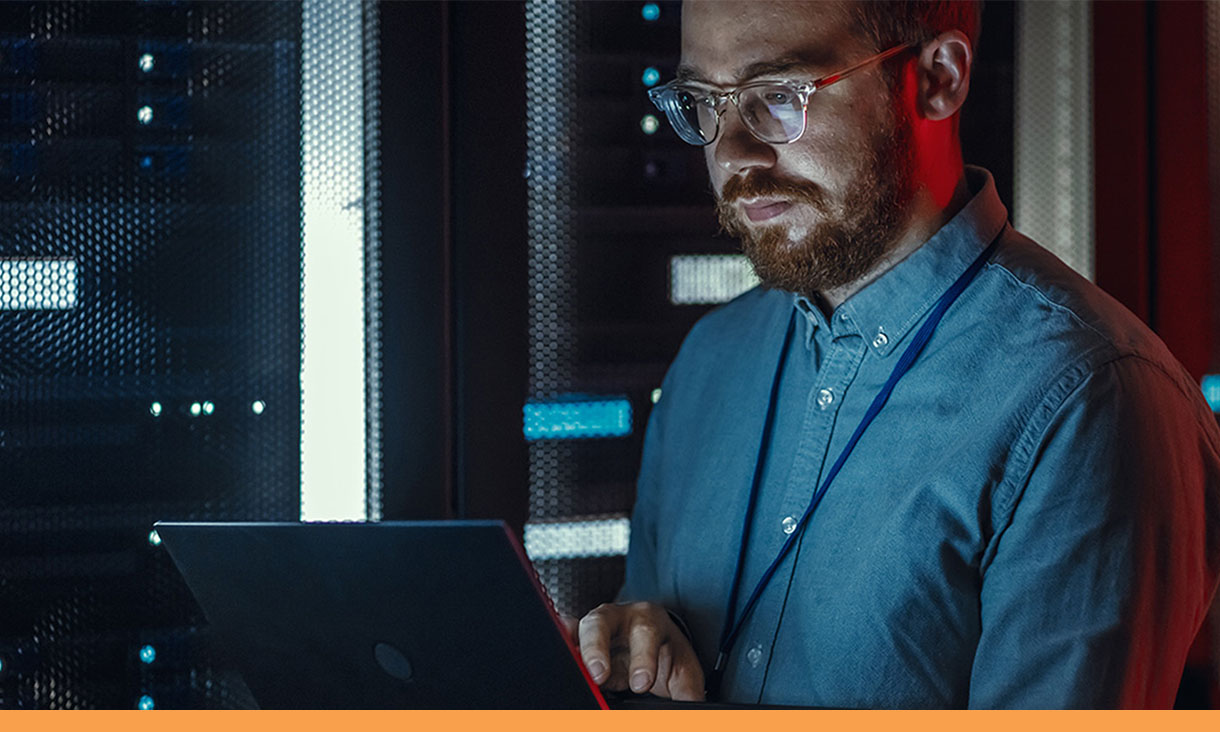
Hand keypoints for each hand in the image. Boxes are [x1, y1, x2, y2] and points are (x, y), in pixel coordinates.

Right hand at [569, 601, 704, 700]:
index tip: (641, 684)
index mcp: (649, 620)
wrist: (656, 645)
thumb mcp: (684, 672)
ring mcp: (596, 628)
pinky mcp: (580, 641)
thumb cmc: (668, 655)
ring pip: (579, 630)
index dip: (642, 658)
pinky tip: (557, 654)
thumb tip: (691, 711)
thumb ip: (687, 692)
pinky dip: (561, 645)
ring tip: (576, 673)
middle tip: (599, 676)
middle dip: (597, 648)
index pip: (645, 633)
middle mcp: (619, 617)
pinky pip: (566, 637)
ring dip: (576, 651)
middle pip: (602, 622)